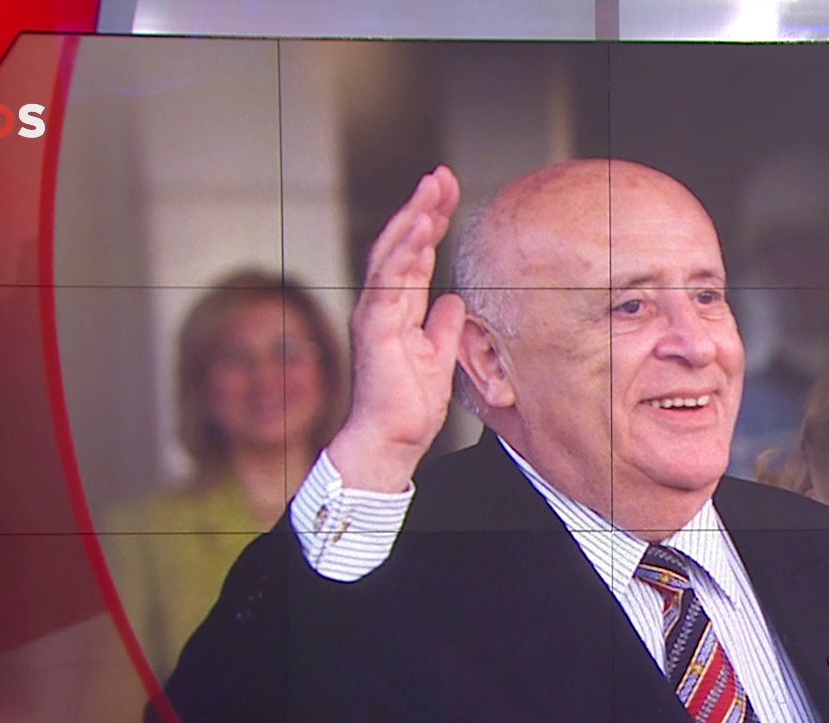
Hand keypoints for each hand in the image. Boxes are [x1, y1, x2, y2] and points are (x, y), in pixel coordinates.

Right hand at [328, 166, 468, 491]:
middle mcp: (383, 304)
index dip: (431, 222)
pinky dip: (403, 251)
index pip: (415, 254)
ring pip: (391, 254)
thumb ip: (443, 325)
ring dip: (412, 219)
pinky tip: (419, 227)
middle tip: (440, 175)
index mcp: (399, 308)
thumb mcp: (438, 356)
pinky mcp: (375, 328)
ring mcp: (375, 313)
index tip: (448, 193)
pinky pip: (388, 281)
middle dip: (421, 207)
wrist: (392, 439)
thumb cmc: (409, 404)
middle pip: (401, 244)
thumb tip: (454, 300)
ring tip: (431, 189)